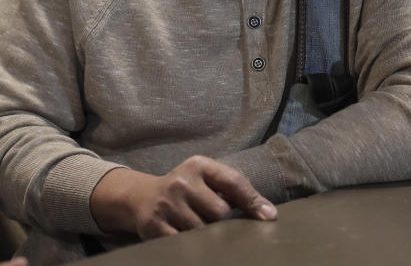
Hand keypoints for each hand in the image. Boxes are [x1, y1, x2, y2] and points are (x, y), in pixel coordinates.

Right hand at [89, 155, 276, 239]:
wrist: (142, 197)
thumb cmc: (187, 190)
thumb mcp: (208, 180)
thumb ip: (237, 191)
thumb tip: (269, 214)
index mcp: (198, 165)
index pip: (233, 182)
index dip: (252, 201)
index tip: (268, 218)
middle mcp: (181, 182)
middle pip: (220, 213)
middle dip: (222, 222)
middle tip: (214, 221)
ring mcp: (166, 204)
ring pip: (203, 232)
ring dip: (207, 236)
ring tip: (199, 229)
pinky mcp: (154, 226)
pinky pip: (184, 243)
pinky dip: (190, 246)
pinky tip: (187, 238)